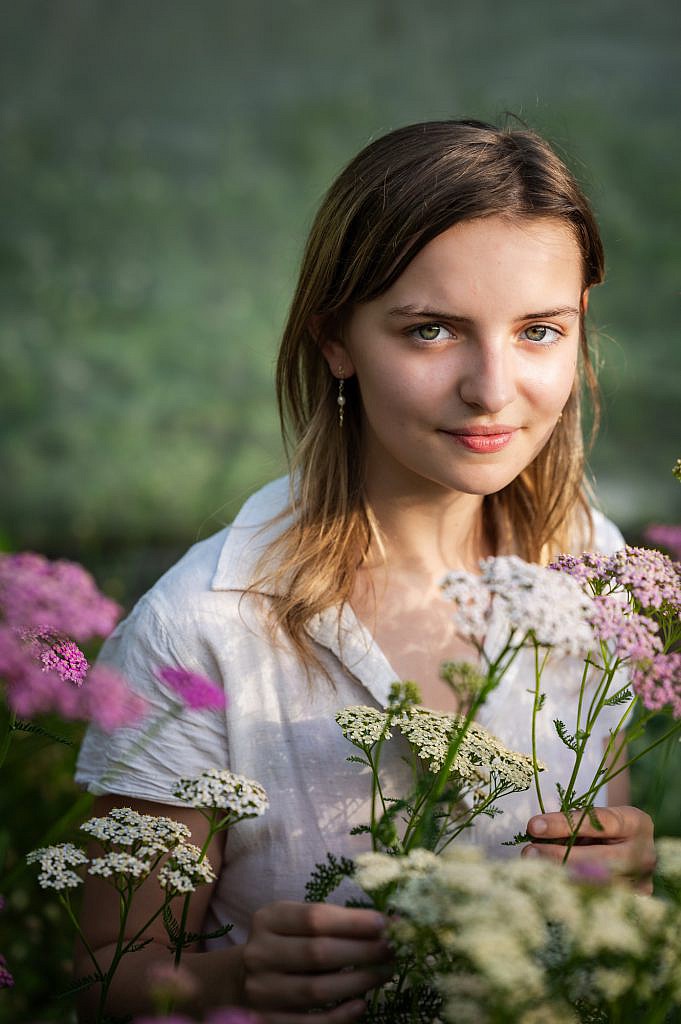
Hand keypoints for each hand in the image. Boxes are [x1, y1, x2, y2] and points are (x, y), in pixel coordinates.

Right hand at [241, 900, 393, 1022]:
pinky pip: (309, 1023)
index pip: (314, 918)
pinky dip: (339, 1016)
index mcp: (268, 920)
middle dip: (362, 951)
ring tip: (384, 972)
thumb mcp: (296, 921)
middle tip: (392, 949)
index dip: (353, 921)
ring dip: (358, 982)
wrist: (243, 978)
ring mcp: (262, 991)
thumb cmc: (284, 942)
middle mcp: (260, 954)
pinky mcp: (268, 1021)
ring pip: (316, 990)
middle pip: (318, 953)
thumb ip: (332, 921)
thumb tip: (384, 923)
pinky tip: (362, 1005)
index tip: (385, 923)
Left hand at [522, 805, 654, 890]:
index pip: (597, 823)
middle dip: (559, 855)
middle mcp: (644, 854)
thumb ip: (571, 824)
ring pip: (596, 884)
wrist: (628, 851)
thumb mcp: (592, 819)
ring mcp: (641, 883)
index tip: (534, 826)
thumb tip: (537, 832)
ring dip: (561, 876)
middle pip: (599, 859)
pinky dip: (570, 893)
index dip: (563, 825)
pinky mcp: (633, 904)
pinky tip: (550, 887)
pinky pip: (597, 900)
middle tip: (529, 852)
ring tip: (535, 869)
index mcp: (636, 822)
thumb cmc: (601, 829)